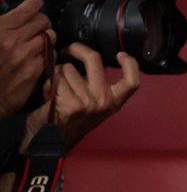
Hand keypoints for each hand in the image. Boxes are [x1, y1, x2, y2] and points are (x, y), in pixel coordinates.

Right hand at [0, 0, 52, 119]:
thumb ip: (1, 25)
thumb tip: (8, 18)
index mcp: (1, 29)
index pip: (28, 9)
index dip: (34, 3)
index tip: (34, 2)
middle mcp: (15, 40)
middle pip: (43, 21)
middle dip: (41, 21)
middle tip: (37, 25)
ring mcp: (26, 57)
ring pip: (49, 38)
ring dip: (45, 38)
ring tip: (38, 41)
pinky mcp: (34, 72)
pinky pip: (49, 56)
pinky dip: (46, 54)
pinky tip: (38, 56)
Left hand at [22, 45, 140, 151]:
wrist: (51, 142)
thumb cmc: (70, 121)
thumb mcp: (92, 105)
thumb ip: (95, 85)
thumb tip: (87, 58)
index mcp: (113, 102)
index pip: (132, 82)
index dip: (130, 64)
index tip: (120, 54)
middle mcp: (104, 102)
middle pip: (93, 59)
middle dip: (77, 49)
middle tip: (69, 50)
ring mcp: (88, 102)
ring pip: (67, 69)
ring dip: (57, 75)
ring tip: (57, 90)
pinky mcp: (69, 103)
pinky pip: (55, 80)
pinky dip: (48, 85)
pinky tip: (50, 97)